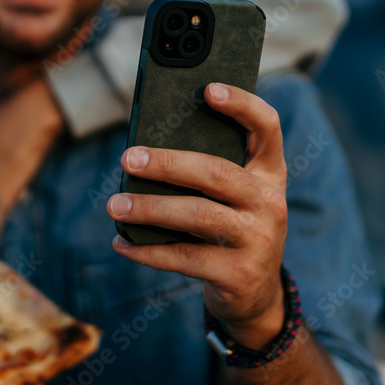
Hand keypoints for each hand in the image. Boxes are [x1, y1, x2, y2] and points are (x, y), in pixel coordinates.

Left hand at [106, 83, 287, 349]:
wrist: (255, 294)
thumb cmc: (230, 229)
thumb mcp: (232, 199)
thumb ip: (206, 173)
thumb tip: (143, 154)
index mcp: (268, 174)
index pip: (267, 128)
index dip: (242, 105)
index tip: (207, 90)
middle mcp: (269, 202)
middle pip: (216, 173)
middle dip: (167, 164)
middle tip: (128, 159)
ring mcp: (258, 239)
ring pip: (197, 215)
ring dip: (149, 209)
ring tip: (114, 205)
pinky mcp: (239, 273)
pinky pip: (184, 257)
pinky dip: (147, 251)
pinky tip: (121, 243)